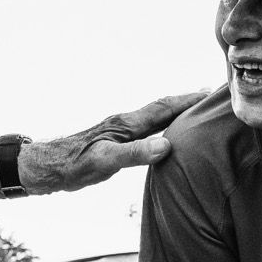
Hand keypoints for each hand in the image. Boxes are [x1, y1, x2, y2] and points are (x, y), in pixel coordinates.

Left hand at [23, 93, 202, 193]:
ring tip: (199, 113)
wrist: (45, 168)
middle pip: (164, 107)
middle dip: (189, 101)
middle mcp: (126, 123)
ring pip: (157, 118)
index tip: (215, 92)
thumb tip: (166, 145)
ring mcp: (121, 132)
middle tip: (215, 97)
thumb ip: (134, 154)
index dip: (191, 99)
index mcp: (127, 124)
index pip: (166, 106)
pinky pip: (148, 131)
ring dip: (179, 113)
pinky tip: (168, 137)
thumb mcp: (105, 162)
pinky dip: (165, 128)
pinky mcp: (115, 142)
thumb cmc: (72, 166)